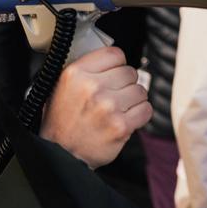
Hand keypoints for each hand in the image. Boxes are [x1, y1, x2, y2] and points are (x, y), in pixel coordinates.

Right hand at [39, 47, 151, 167]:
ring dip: (133, 100)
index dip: (116, 65)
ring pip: (140, 90)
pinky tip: (125, 119)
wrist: (61, 153)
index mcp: (75, 73)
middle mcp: (92, 86)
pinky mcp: (121, 126)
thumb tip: (110, 59)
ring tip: (118, 109)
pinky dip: (139, 115)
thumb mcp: (60, 86)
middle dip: (125, 84)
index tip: (113, 73)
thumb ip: (84, 69)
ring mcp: (108, 106)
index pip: (115, 54)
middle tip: (113, 95)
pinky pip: (146, 110)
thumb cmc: (61, 121)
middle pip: (130, 72)